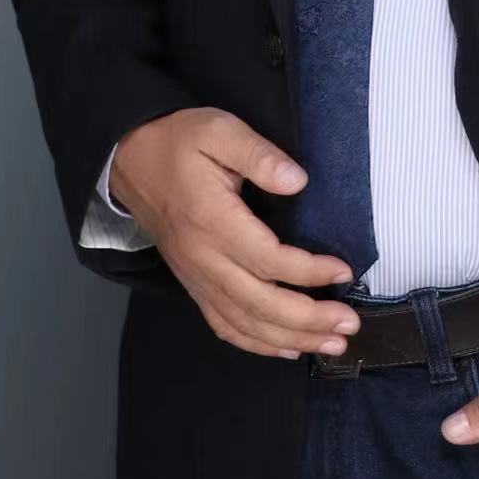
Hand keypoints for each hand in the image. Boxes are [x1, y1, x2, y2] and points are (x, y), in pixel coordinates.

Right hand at [109, 108, 362, 360]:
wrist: (129, 159)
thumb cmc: (178, 142)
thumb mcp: (219, 130)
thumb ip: (259, 155)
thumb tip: (298, 180)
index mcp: (213, 221)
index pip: (268, 259)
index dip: (309, 271)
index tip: (344, 271)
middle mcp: (203, 260)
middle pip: (260, 304)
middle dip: (309, 319)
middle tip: (349, 323)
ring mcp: (196, 278)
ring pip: (246, 323)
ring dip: (291, 338)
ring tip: (331, 343)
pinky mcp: (193, 285)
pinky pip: (225, 326)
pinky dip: (258, 344)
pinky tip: (288, 348)